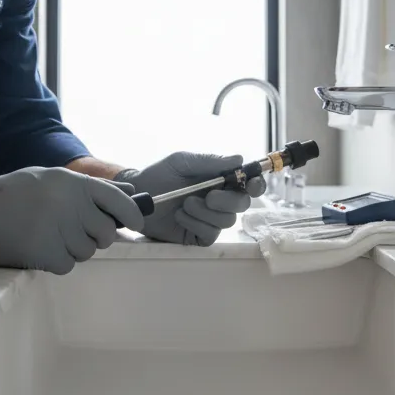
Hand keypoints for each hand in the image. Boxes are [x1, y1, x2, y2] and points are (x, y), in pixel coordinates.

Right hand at [0, 166, 143, 273]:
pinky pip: (67, 265)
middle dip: (93, 236)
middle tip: (70, 231)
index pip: (120, 200)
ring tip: (47, 235)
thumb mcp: (52, 179)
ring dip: (72, 249)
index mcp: (73, 183)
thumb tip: (130, 193)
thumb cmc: (13, 193)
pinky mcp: (43, 252)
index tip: (136, 224)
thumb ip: (91, 188)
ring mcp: (57, 228)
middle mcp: (69, 203)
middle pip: (106, 233)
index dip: (133, 214)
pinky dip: (56, 261)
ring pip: (87, 252)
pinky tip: (37, 248)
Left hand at [115, 152, 265, 245]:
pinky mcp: (199, 235)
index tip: (251, 184)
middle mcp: (220, 200)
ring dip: (205, 213)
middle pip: (242, 205)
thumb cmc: (160, 174)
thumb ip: (210, 161)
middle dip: (228, 201)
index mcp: (221, 180)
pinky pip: (210, 234)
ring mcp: (210, 219)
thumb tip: (238, 159)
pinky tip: (180, 216)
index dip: (256, 185)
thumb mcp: (183, 162)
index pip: (249, 184)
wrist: (137, 194)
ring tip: (184, 205)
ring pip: (226, 221)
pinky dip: (195, 224)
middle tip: (208, 197)